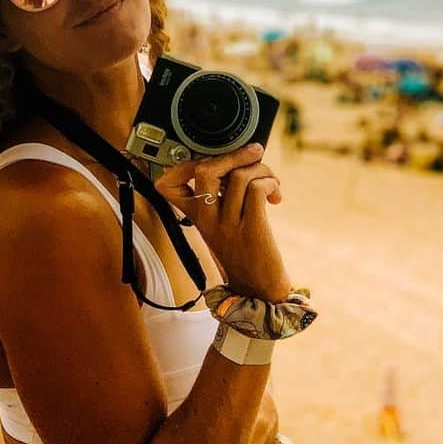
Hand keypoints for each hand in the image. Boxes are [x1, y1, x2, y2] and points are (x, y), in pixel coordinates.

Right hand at [155, 143, 291, 301]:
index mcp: (196, 217)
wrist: (258, 289)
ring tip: (271, 181)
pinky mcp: (252, 229)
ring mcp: (228, 225)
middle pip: (204, 170)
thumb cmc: (244, 253)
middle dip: (232, 155)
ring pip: (237, 176)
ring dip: (261, 169)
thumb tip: (235, 161)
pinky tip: (274, 196)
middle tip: (253, 154)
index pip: (167, 185)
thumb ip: (220, 197)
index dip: (182, 165)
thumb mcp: (222, 226)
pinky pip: (256, 190)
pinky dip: (269, 183)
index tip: (210, 162)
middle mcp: (207, 220)